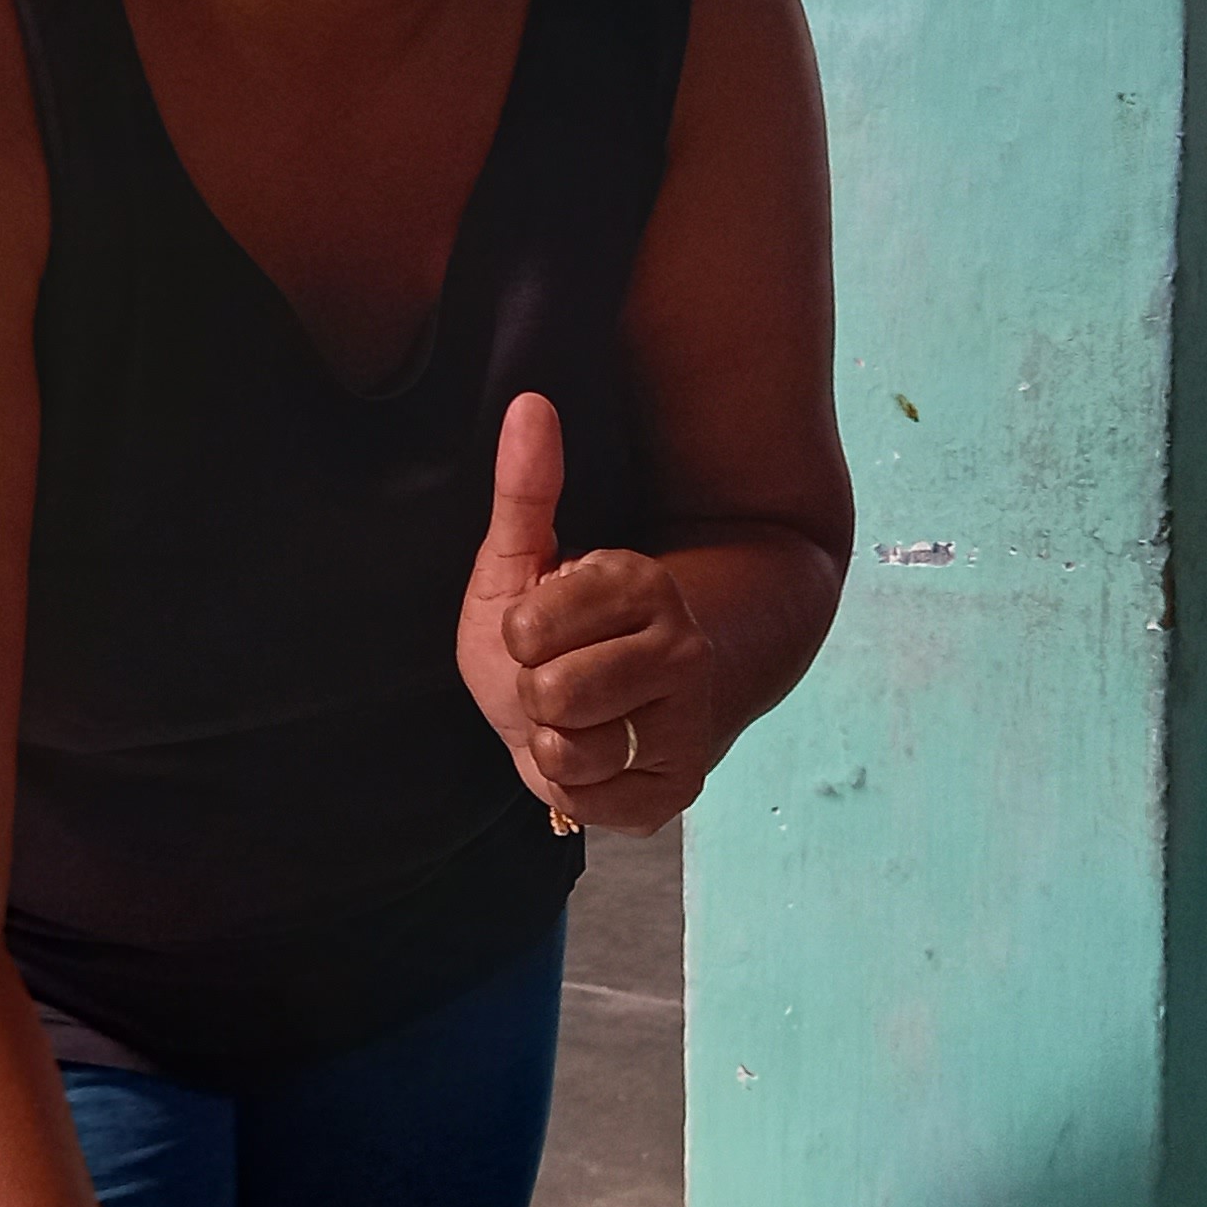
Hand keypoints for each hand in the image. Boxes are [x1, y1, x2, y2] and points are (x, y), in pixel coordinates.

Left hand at [456, 393, 720, 832]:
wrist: (625, 704)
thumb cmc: (563, 629)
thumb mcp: (525, 558)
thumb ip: (525, 489)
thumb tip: (528, 404)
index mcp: (642, 583)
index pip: (529, 627)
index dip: (519, 634)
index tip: (541, 628)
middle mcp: (680, 649)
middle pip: (550, 693)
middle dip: (533, 692)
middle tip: (557, 677)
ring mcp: (688, 722)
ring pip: (569, 752)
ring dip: (551, 741)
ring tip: (576, 716)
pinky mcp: (679, 788)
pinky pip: (588, 802)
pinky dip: (572, 788)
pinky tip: (593, 755)